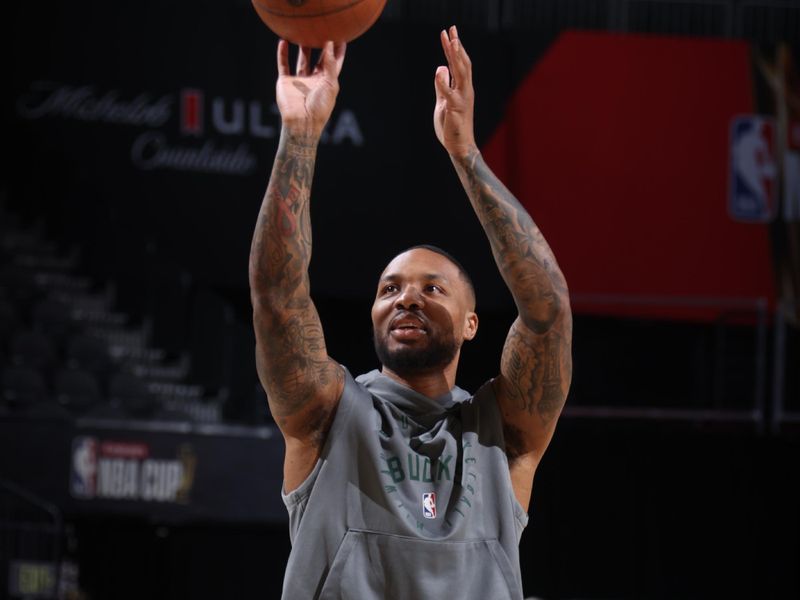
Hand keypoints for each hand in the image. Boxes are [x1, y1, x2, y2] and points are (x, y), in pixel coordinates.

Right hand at [276, 39, 345, 138]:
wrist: (301, 122)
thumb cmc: (320, 107)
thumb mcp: (330, 84)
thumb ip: (330, 64)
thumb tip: (330, 43)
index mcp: (327, 82)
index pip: (334, 63)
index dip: (338, 51)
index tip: (342, 37)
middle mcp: (313, 80)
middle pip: (317, 59)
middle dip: (319, 46)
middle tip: (321, 29)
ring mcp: (299, 81)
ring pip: (301, 60)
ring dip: (302, 47)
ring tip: (302, 31)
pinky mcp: (285, 82)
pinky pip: (283, 65)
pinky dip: (282, 54)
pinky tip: (283, 41)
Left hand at [434, 26, 476, 158]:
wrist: (459, 146)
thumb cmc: (451, 126)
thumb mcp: (443, 101)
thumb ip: (442, 86)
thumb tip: (441, 67)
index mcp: (461, 88)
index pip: (457, 63)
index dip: (452, 47)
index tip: (448, 32)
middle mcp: (465, 90)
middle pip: (462, 63)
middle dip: (456, 46)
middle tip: (452, 28)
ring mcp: (462, 99)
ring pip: (461, 73)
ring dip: (456, 57)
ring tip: (452, 42)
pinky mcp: (456, 109)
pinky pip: (449, 94)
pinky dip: (443, 82)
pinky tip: (439, 70)